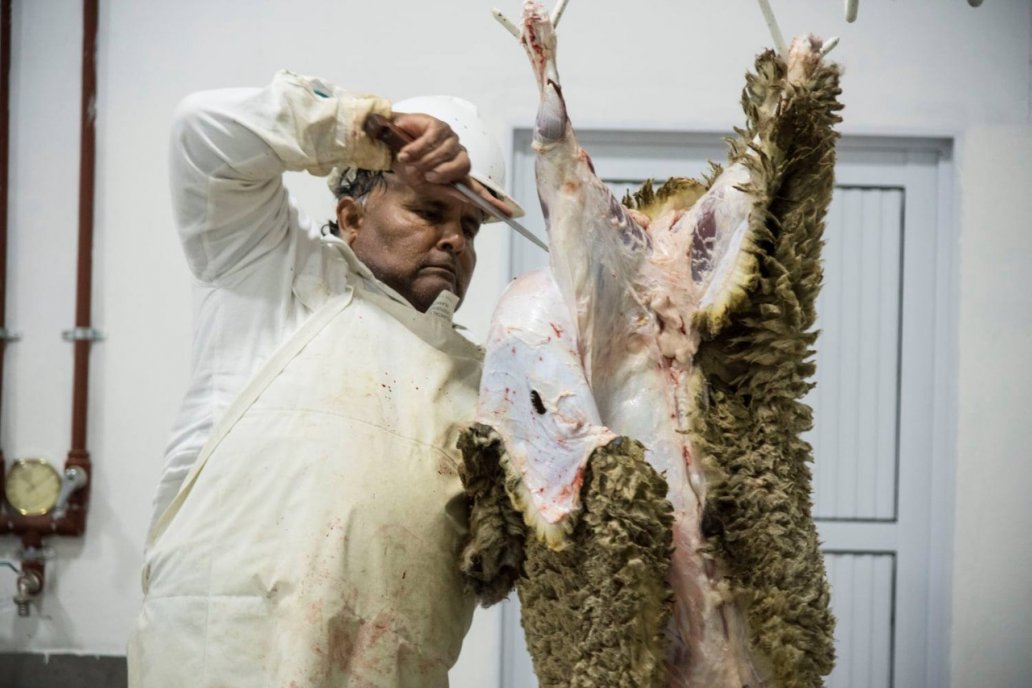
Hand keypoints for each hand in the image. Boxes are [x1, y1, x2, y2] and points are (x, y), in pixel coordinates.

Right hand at [388, 113, 512, 217]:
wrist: (386, 145)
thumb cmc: (407, 165)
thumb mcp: (422, 183)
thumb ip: (443, 190)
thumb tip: (464, 196)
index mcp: (455, 173)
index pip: (477, 188)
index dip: (491, 201)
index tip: (509, 214)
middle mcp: (457, 154)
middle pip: (463, 166)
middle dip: (444, 173)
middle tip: (427, 175)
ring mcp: (450, 139)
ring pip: (447, 152)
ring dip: (425, 160)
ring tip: (410, 162)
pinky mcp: (438, 125)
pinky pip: (433, 138)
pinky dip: (418, 148)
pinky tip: (407, 153)